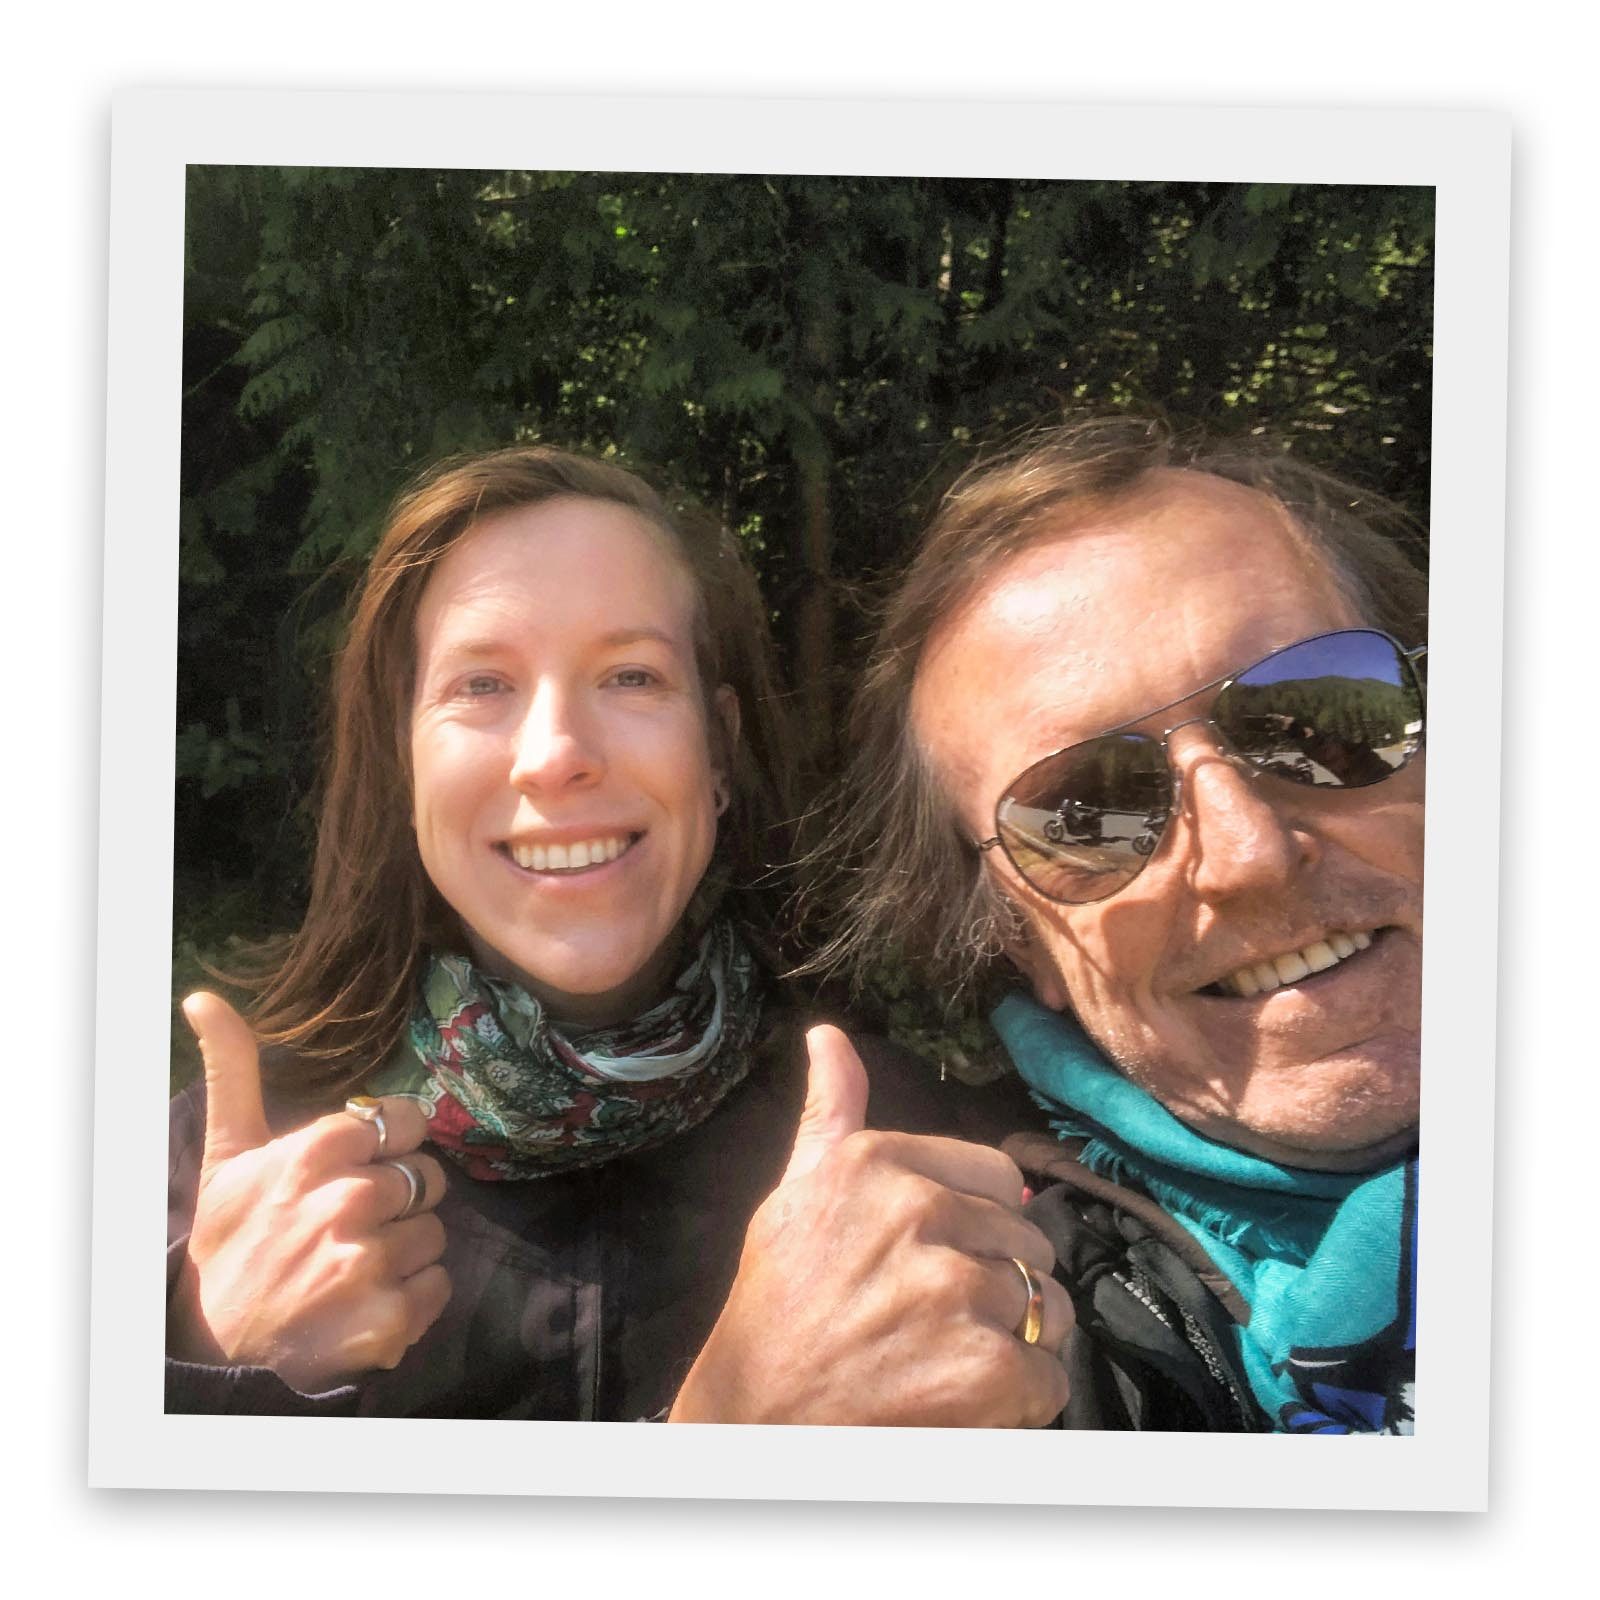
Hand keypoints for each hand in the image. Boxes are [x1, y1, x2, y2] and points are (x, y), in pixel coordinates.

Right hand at [169, 992, 452, 1390]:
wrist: (217, 1349)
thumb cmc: (230, 1242)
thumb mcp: (227, 1156)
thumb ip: (234, 1072)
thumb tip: (204, 997)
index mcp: (313, 1154)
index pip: (403, 1122)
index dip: (390, 1147)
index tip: (362, 1167)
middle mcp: (346, 1203)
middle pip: (427, 1178)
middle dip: (398, 1200)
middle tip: (350, 1226)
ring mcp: (369, 1262)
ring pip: (435, 1233)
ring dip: (406, 1250)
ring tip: (355, 1265)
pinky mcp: (389, 1319)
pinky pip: (439, 1286)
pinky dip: (414, 1298)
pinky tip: (368, 1301)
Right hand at [669, 1025, 1072, 1426]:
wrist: (754, 1426)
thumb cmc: (776, 1310)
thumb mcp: (793, 1196)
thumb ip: (830, 1114)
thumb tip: (827, 1033)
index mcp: (877, 1162)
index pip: (997, 1177)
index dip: (980, 1224)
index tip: (940, 1258)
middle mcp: (919, 1212)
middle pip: (1026, 1240)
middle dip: (1000, 1284)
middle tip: (937, 1323)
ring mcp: (953, 1289)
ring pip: (1046, 1306)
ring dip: (1017, 1342)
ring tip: (951, 1363)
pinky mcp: (983, 1367)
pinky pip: (1049, 1375)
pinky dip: (1021, 1403)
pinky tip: (966, 1407)